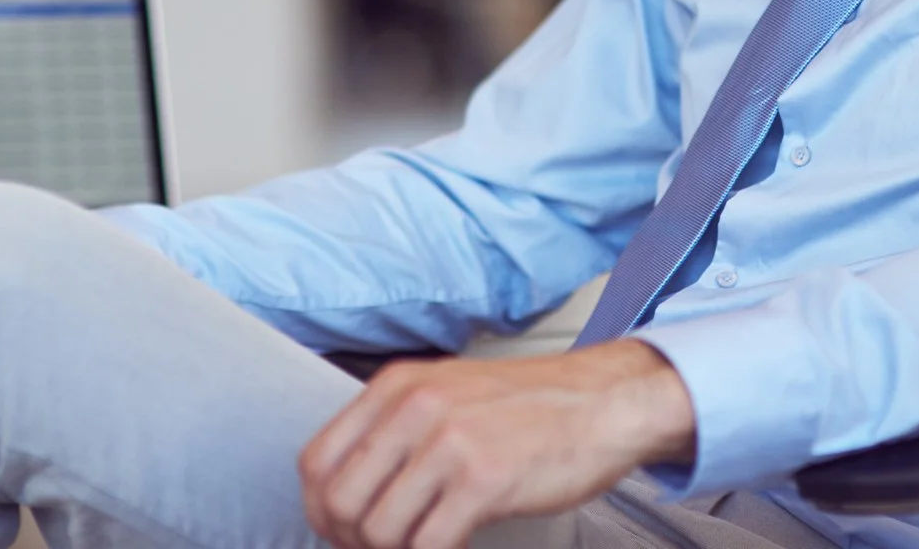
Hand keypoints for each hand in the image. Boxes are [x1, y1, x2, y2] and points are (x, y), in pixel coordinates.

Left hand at [298, 340, 695, 548]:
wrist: (602, 403)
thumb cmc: (527, 407)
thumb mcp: (446, 393)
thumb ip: (394, 428)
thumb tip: (346, 493)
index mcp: (396, 386)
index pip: (316, 462)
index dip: (320, 513)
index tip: (341, 534)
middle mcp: (415, 408)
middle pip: (339, 502)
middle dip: (351, 543)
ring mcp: (449, 442)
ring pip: (377, 530)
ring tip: (420, 548)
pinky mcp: (484, 480)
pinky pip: (427, 545)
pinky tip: (452, 548)